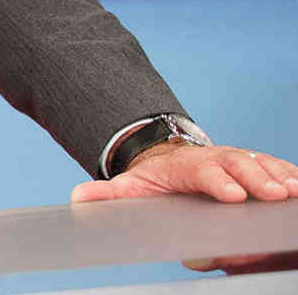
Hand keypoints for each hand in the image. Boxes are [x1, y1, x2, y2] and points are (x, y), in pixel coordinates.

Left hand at [71, 142, 297, 273]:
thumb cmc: (157, 181)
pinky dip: (291, 176)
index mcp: (188, 165)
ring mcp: (240, 162)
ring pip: (263, 165)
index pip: (204, 171)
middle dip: (257, 180)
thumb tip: (80, 197)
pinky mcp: (258, 170)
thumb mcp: (131, 187)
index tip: (231, 194)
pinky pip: (278, 169)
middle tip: (273, 194)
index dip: (217, 182)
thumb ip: (108, 195)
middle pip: (239, 166)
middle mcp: (218, 159)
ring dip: (280, 177)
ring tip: (294, 191)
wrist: (174, 162)